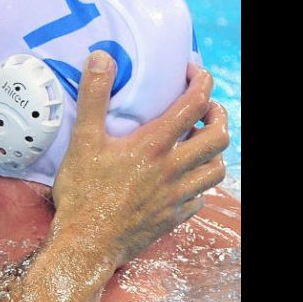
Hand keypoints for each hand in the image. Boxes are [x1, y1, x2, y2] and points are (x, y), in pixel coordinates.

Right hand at [52, 51, 226, 267]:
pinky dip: (200, 183)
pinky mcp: (173, 217)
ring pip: (217, 168)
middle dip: (219, 116)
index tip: (194, 73)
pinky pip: (202, 197)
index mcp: (154, 145)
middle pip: (218, 137)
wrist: (87, 244)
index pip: (194, 104)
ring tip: (199, 143)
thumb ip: (94, 96)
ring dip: (214, 150)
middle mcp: (173, 169)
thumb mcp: (83, 141)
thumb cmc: (83, 193)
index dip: (201, 82)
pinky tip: (185, 180)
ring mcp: (177, 196)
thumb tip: (101, 57)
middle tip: (205, 109)